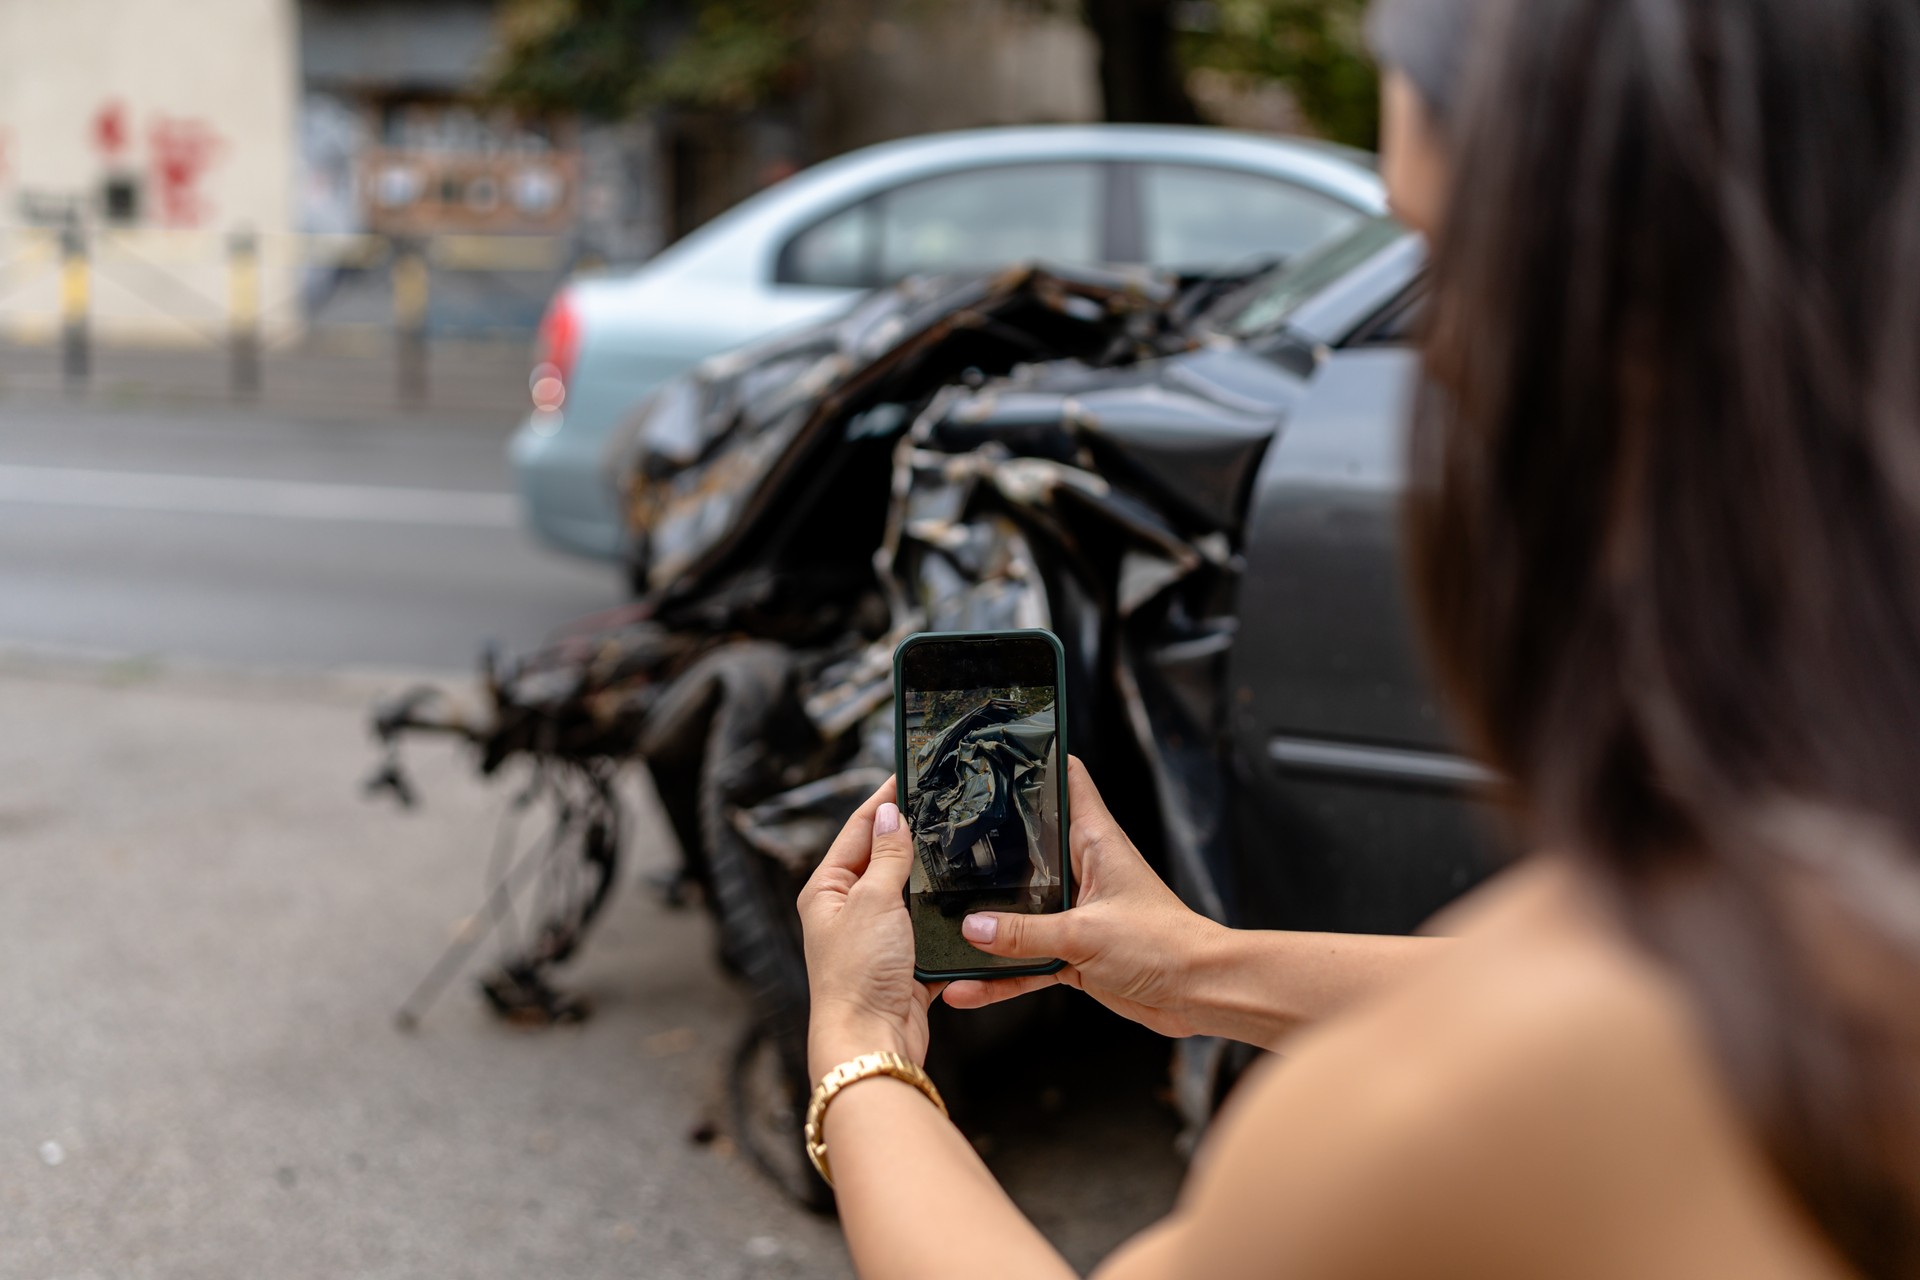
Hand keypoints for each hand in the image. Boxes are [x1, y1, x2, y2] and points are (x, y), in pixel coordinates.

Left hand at [798, 777, 941, 1080]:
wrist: (872, 1042)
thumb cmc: (859, 974)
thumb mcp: (873, 901)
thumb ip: (887, 856)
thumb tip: (890, 815)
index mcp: (827, 890)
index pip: (858, 830)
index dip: (884, 801)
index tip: (909, 774)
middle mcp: (848, 912)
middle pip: (884, 860)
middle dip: (912, 836)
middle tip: (944, 805)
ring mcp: (876, 939)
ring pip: (909, 895)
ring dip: (930, 879)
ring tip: (962, 845)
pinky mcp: (904, 965)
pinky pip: (927, 932)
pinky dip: (944, 920)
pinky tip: (967, 903)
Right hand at [942, 757, 1223, 1037]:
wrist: (1199, 991)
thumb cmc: (1165, 943)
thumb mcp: (1086, 934)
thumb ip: (1025, 933)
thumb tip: (974, 927)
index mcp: (1095, 841)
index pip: (1067, 781)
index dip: (1038, 760)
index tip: (997, 749)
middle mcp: (1083, 870)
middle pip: (1029, 847)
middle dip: (988, 848)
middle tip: (941, 839)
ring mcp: (1077, 912)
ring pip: (1022, 910)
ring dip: (989, 926)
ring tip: (942, 927)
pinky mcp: (1075, 951)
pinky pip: (1027, 959)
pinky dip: (1001, 975)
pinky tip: (969, 987)